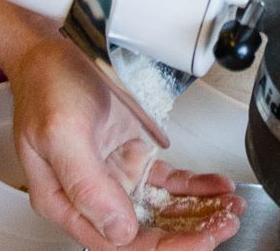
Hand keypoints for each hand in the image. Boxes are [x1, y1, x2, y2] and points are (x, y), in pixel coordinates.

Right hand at [3, 33, 244, 249]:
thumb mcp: (63, 133)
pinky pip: (167, 180)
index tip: (199, 242)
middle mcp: (92, 194)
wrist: (55, 49)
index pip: (118, 243)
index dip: (162, 247)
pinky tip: (216, 187)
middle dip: (189, 233)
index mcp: (67, 201)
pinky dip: (194, 186)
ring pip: (161, 208)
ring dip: (197, 212)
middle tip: (225, 223)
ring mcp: (115, 174)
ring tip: (230, 209)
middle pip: (145, 230)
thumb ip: (87, 184)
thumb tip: (118, 230)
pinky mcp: (132, 154)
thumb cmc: (49, 86)